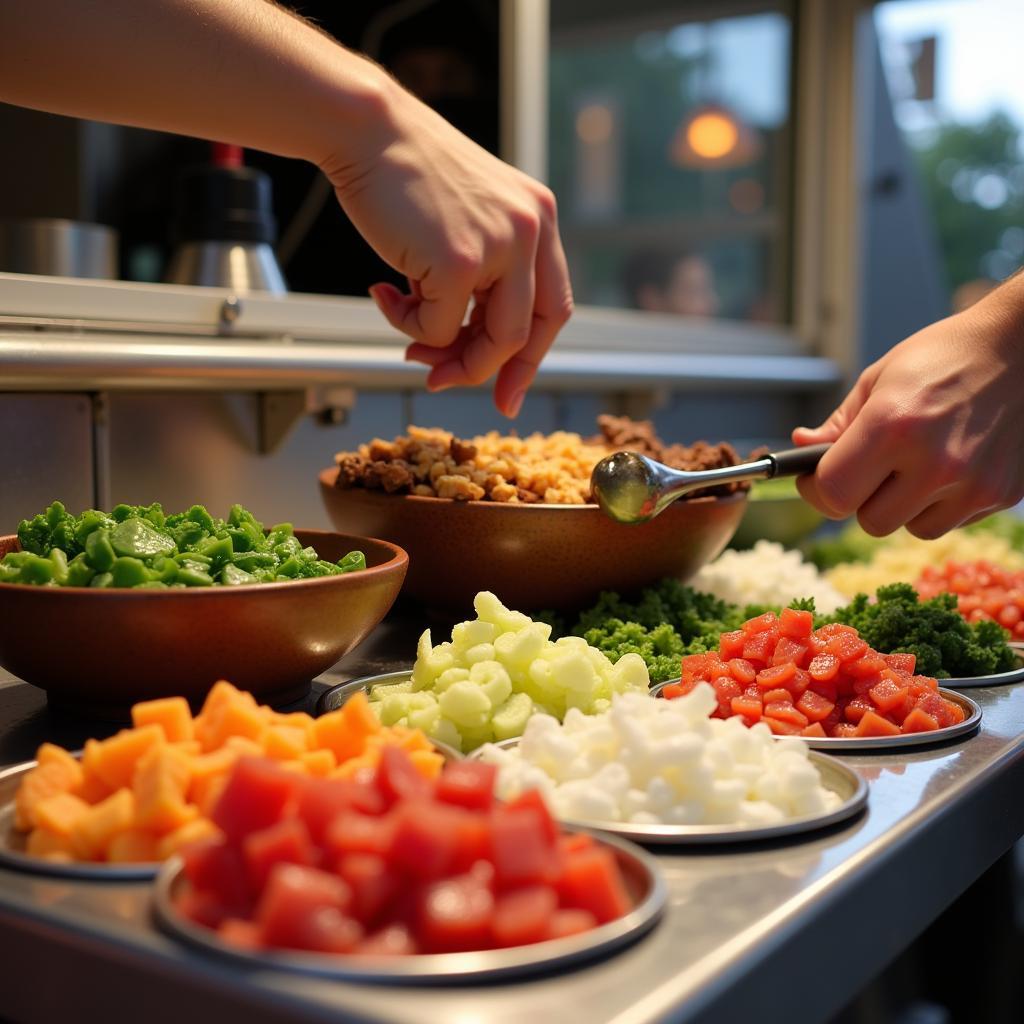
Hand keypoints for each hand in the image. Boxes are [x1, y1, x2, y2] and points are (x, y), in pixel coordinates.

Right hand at [321, 75, 572, 417]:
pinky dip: (405, 322)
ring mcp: (500, 246)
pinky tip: (382, 291)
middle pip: (527, 333)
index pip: (553, 306)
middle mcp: (531, 230)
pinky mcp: (460, 262)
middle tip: (443, 382)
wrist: (365, 129)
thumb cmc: (404, 174)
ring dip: (442, 352)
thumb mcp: (467, 221)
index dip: (531, 357)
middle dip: (486, 370)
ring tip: (407, 339)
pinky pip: (437, 327)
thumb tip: (459, 346)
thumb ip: (481, 275)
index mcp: (538, 219)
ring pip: (490, 340)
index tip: (508, 393)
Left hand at [792, 296, 1023, 538]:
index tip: (816, 478)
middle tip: (870, 469)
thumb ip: (839, 422)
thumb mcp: (879, 378)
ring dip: (903, 505)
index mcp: (892, 425)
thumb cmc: (945, 357)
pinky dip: (940, 503)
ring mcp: (972, 483)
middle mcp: (934, 461)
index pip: (832, 494)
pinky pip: (950, 521)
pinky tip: (950, 464)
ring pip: (910, 528)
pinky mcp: (1001, 494)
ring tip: (916, 462)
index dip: (816, 490)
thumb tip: (801, 445)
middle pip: (869, 522)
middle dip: (860, 499)